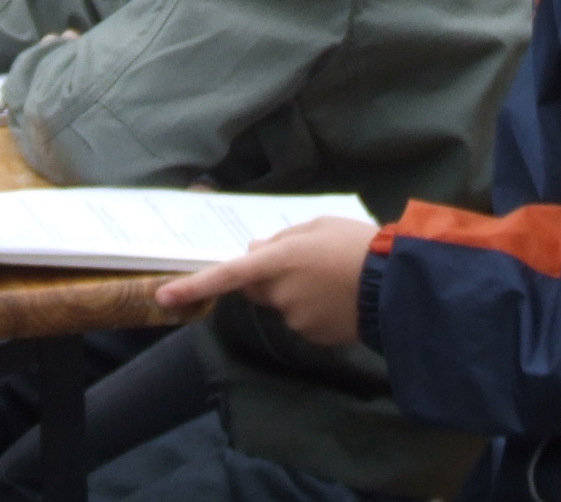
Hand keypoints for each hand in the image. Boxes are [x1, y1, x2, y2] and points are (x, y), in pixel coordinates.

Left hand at [153, 216, 374, 345]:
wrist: (397, 285)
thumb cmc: (359, 244)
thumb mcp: (320, 226)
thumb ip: (282, 240)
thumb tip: (253, 252)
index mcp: (280, 260)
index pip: (227, 275)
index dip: (194, 285)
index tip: (163, 295)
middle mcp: (281, 293)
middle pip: (255, 288)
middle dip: (265, 277)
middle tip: (302, 260)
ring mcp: (296, 318)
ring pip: (282, 303)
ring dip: (296, 292)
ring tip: (334, 277)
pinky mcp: (313, 335)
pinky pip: (302, 319)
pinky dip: (314, 309)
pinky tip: (340, 296)